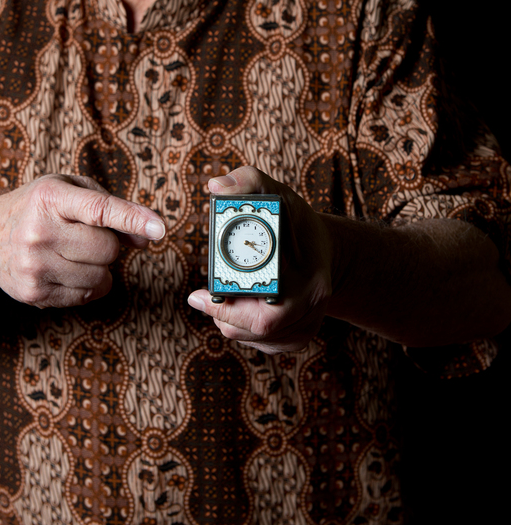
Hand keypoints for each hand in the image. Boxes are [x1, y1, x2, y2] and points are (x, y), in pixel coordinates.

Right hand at [0, 174, 164, 308]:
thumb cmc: (39, 208)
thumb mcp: (69, 188)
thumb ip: (112, 206)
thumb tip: (147, 238)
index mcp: (50, 197)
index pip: (99, 209)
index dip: (132, 218)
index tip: (159, 228)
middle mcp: (39, 231)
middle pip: (107, 249)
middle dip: (109, 244)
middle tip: (89, 235)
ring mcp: (34, 266)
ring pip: (101, 276)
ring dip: (100, 267)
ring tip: (75, 252)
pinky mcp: (34, 293)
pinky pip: (87, 296)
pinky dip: (89, 284)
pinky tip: (68, 269)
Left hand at [187, 166, 331, 353]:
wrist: (324, 249)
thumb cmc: (297, 222)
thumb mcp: (277, 193)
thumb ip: (248, 181)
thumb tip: (216, 186)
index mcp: (310, 284)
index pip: (267, 315)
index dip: (231, 311)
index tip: (200, 296)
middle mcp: (312, 311)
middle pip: (256, 331)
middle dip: (225, 315)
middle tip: (201, 297)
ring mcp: (306, 327)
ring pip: (254, 339)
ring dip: (229, 321)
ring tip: (219, 297)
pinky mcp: (295, 336)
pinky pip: (260, 343)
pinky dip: (241, 328)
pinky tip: (236, 307)